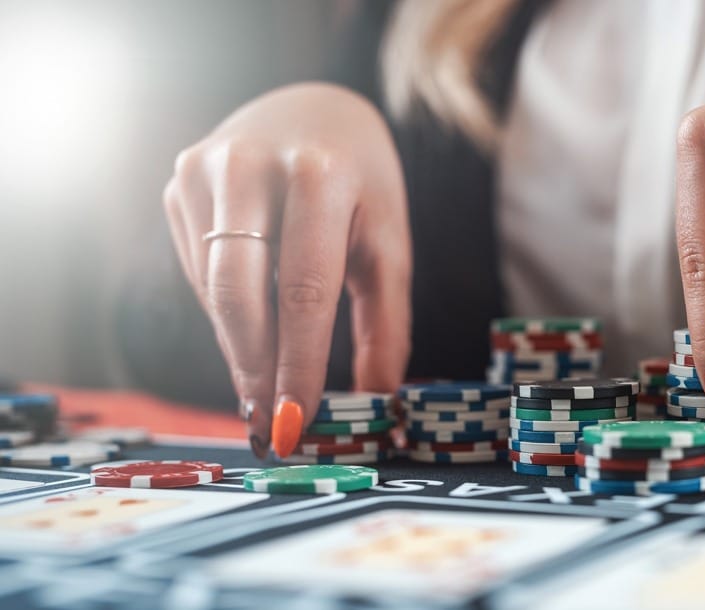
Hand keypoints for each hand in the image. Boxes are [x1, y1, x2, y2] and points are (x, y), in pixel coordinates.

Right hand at [163, 83, 410, 458]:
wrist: (312, 111)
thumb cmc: (362, 186)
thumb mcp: (388, 244)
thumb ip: (385, 324)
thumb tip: (377, 403)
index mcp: (318, 174)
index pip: (303, 290)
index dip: (296, 365)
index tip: (294, 424)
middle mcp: (252, 164)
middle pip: (241, 294)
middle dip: (255, 370)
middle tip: (269, 427)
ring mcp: (204, 170)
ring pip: (213, 289)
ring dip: (238, 351)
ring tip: (262, 398)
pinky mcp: (178, 182)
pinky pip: (197, 270)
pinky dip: (225, 313)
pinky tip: (251, 334)